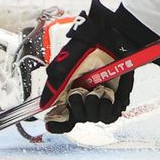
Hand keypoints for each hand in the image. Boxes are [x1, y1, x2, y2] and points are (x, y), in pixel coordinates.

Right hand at [38, 0, 138, 132]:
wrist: (112, 36)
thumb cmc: (88, 45)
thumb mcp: (66, 62)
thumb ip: (54, 83)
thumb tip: (43, 105)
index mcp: (67, 91)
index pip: (59, 117)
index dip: (56, 123)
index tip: (54, 122)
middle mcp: (83, 98)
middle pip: (77, 119)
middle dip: (77, 107)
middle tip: (80, 91)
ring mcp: (99, 99)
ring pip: (94, 118)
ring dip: (94, 105)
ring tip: (98, 89)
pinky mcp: (116, 98)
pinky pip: (111, 116)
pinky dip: (108, 108)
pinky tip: (108, 95)